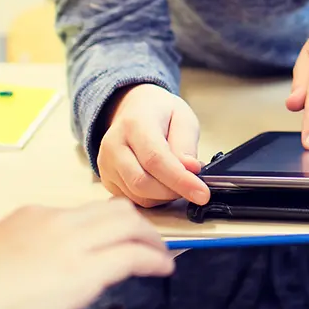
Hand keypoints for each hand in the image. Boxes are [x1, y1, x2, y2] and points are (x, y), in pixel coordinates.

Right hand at [0, 199, 173, 308]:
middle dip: (139, 226)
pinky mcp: (82, 272)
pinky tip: (162, 270)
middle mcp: (54, 221)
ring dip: (152, 241)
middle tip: (151, 243)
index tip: (120, 237)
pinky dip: (154, 260)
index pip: (84, 212)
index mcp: (32, 216)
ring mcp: (70, 244)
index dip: (110, 225)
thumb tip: (39, 273)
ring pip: (130, 224)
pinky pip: (132, 256)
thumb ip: (24, 256)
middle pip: (115, 210)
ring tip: (162, 256)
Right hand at [98, 84, 207, 206]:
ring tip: (179, 180)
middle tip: (194, 185)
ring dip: (165, 196)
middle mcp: (114, 145)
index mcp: (134, 124)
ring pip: (137, 195)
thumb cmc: (161, 113)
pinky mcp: (107, 179)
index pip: (155, 159)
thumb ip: (186, 144)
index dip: (180, 180)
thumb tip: (191, 170)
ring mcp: (106, 164)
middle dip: (173, 191)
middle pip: (142, 182)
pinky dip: (153, 198)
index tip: (202, 193)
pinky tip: (164, 184)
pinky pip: (132, 199)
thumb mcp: (183, 118)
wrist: (134, 109)